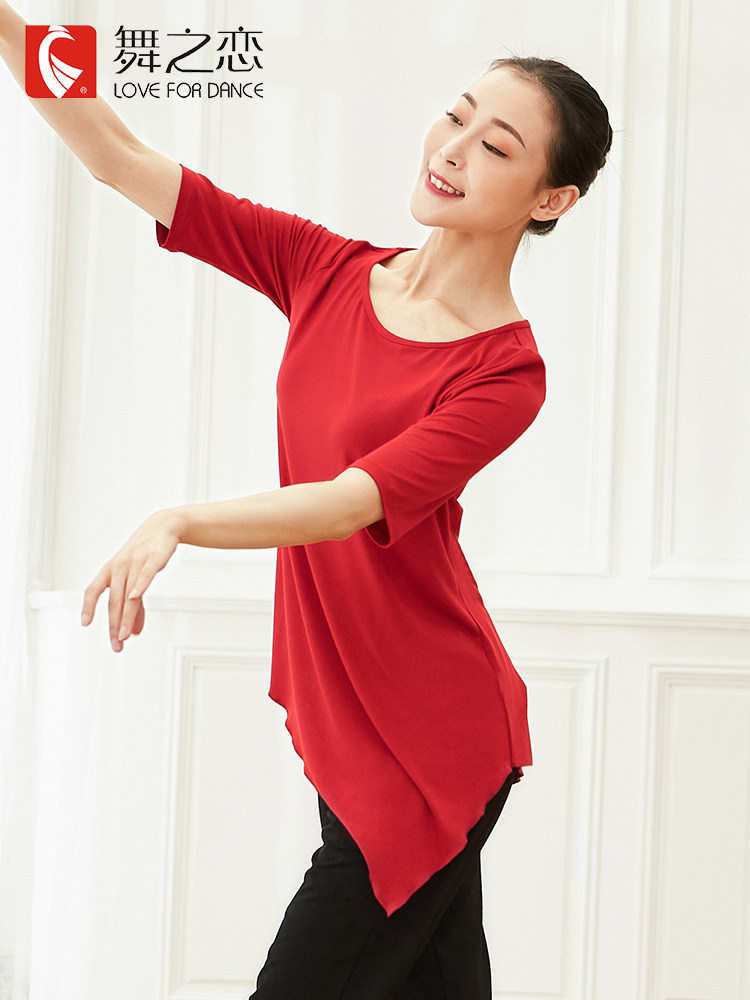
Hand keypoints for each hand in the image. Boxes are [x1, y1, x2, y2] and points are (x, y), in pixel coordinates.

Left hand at [81, 510, 180, 651]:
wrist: (163, 526)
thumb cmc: (146, 553)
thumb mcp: (137, 579)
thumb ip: (136, 607)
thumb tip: (133, 632)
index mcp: (110, 570)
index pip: (93, 590)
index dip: (88, 606)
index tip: (85, 623)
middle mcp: (119, 567)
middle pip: (113, 600)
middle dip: (114, 625)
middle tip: (117, 645)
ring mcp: (135, 562)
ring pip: (128, 594)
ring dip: (126, 616)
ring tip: (126, 636)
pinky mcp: (153, 559)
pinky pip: (144, 575)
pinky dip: (139, 586)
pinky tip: (136, 598)